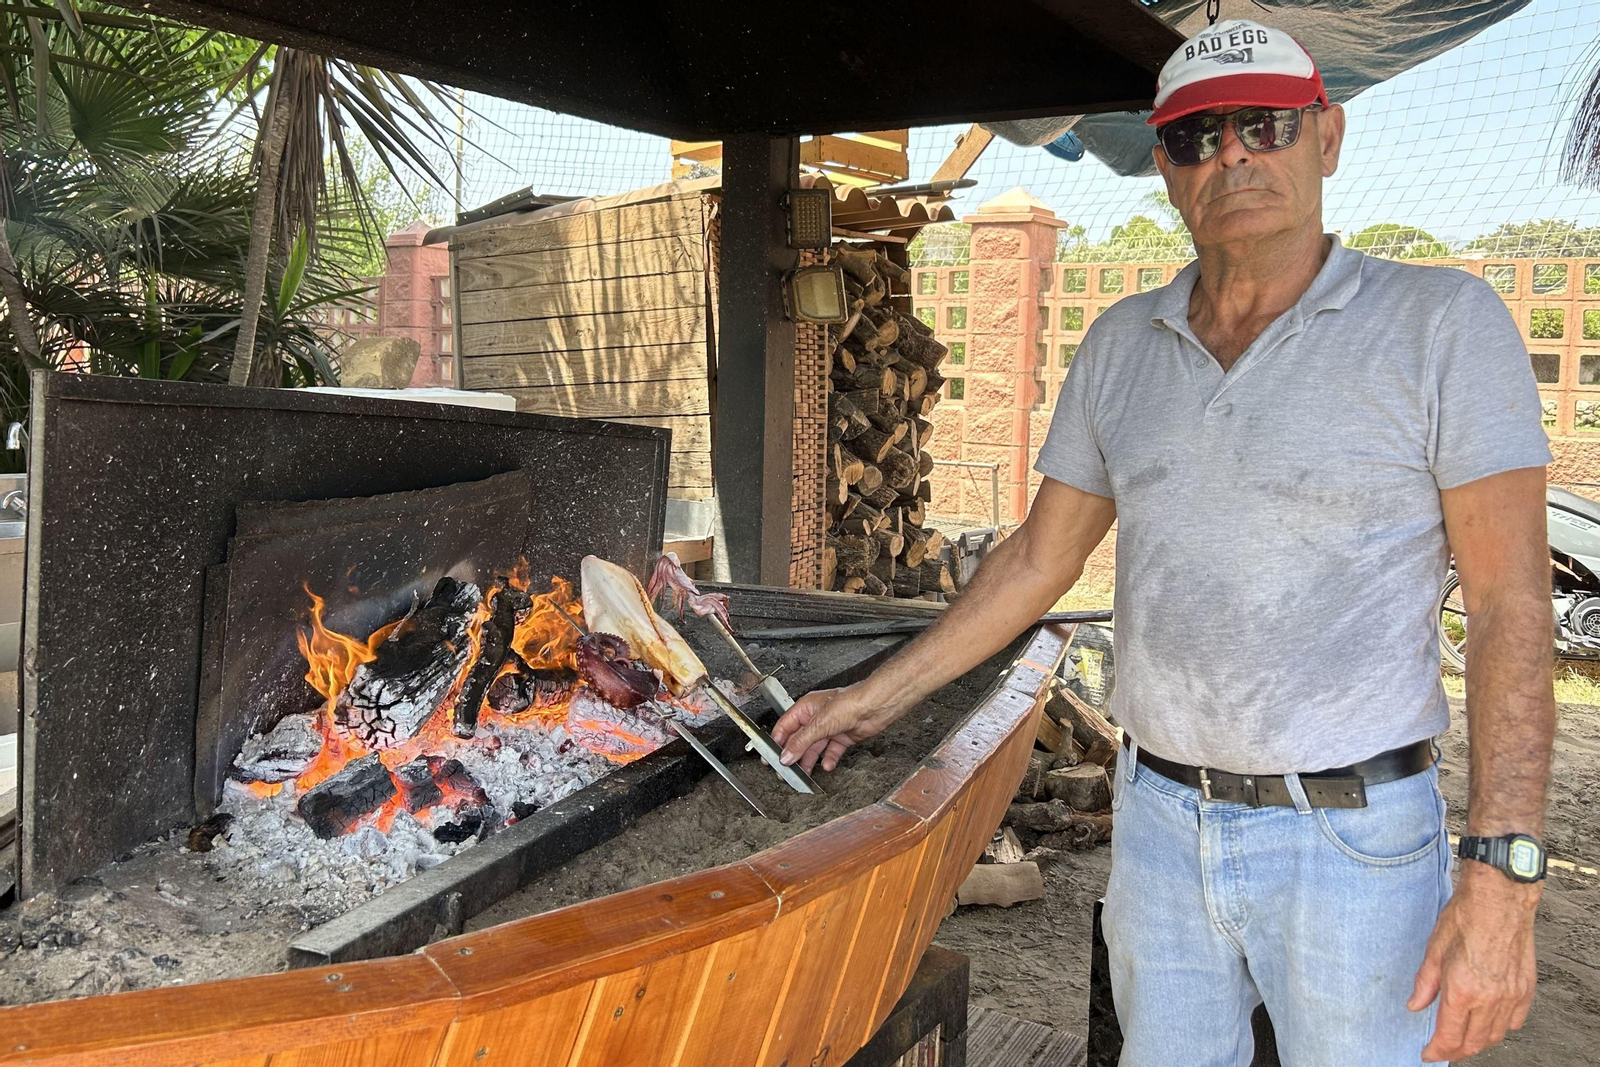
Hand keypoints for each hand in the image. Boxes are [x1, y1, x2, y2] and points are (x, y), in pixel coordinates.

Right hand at [772, 684, 896, 773]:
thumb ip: (801, 742)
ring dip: (809, 761)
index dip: (777, 742)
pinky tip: (827, 765)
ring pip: (814, 749)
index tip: (770, 758)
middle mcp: (816, 719)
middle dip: (793, 756)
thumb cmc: (849, 703)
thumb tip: (786, 755)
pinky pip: (831, 752)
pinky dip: (828, 760)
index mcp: (805, 709)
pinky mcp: (842, 737)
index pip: (785, 727)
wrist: (875, 707)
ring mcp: (829, 729)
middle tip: (786, 772)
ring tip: (803, 775)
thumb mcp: (819, 724)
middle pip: (799, 740)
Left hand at [1409, 862, 1539, 1061]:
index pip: (1449, 1035)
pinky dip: (1501, 1028)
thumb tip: (1415, 1005)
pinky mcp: (1525, 988)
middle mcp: (1489, 998)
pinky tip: (1490, 1023)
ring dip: (1478, 1042)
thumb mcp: (1434, 949)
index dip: (1437, 1050)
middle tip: (1443, 1049)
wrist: (1500, 899)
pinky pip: (1515, 1020)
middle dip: (1456, 1050)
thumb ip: (1425, 983)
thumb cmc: (1465, 917)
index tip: (1428, 1055)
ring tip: (1463, 1040)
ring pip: (1495, 1034)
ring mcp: (1511, 995)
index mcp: (1462, 990)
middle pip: (1473, 1041)